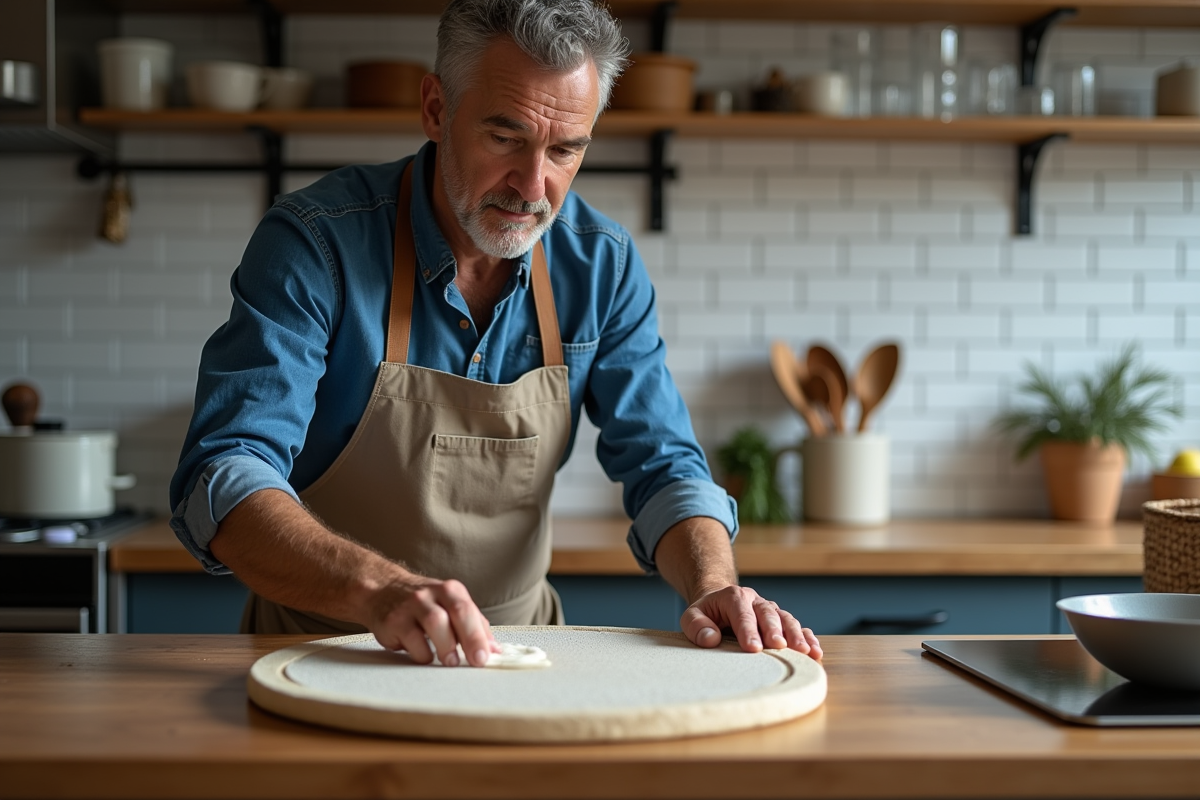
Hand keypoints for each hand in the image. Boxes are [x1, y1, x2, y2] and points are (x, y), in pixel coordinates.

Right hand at [365, 576, 501, 667]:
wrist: (381, 590)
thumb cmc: (422, 603)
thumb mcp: (449, 606)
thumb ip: (473, 625)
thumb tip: (495, 650)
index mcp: (451, 591)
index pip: (470, 611)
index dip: (480, 635)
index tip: (487, 656)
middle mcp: (431, 594)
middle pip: (456, 612)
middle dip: (470, 638)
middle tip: (475, 661)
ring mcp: (411, 605)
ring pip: (434, 623)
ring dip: (446, 646)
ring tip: (450, 661)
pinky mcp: (393, 620)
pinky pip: (411, 639)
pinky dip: (421, 653)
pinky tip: (424, 654)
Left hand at [680, 585, 821, 659]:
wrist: (719, 603)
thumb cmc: (706, 614)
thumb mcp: (692, 616)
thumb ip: (697, 626)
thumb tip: (710, 639)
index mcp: (733, 597)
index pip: (742, 613)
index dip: (748, 630)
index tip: (753, 648)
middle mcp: (755, 601)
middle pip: (768, 614)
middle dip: (774, 630)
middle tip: (780, 647)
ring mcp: (770, 610)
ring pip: (786, 619)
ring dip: (797, 635)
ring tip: (805, 652)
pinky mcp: (781, 621)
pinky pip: (797, 627)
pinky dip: (808, 638)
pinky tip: (816, 652)